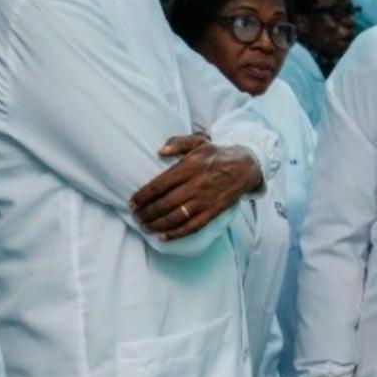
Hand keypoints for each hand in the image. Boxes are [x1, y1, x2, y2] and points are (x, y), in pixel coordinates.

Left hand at [130, 135, 263, 239]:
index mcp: (189, 167)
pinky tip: (162, 235)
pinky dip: (176, 233)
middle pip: (165, 203)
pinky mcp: (213, 212)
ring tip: (144, 226)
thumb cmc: (216, 155)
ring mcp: (205, 200)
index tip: (132, 202)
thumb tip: (159, 151)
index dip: (143, 195)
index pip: (160, 184)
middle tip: (135, 216)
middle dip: (146, 212)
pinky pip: (192, 226)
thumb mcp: (198, 142)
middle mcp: (196, 185)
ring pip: (176, 217)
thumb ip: (178, 143)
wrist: (245, 167)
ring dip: (157, 224)